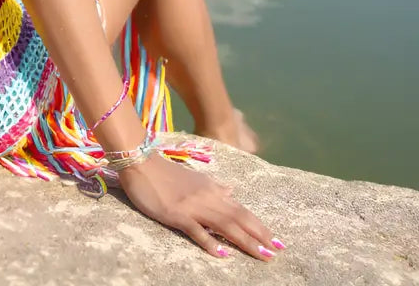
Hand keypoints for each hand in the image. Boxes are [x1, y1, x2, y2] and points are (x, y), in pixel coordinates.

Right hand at [118, 153, 283, 260]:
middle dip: (260, 236)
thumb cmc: (165, 171)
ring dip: (246, 241)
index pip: (241, 210)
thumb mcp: (193, 177)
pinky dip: (210, 242)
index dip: (260, 226)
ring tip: (263, 255)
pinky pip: (196, 230)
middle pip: (239, 218)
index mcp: (211, 189)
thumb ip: (213, 186)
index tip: (276, 240)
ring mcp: (192, 206)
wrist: (140, 162)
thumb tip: (232, 191)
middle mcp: (207, 197)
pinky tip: (222, 254)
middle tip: (278, 252)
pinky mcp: (176, 214)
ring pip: (225, 225)